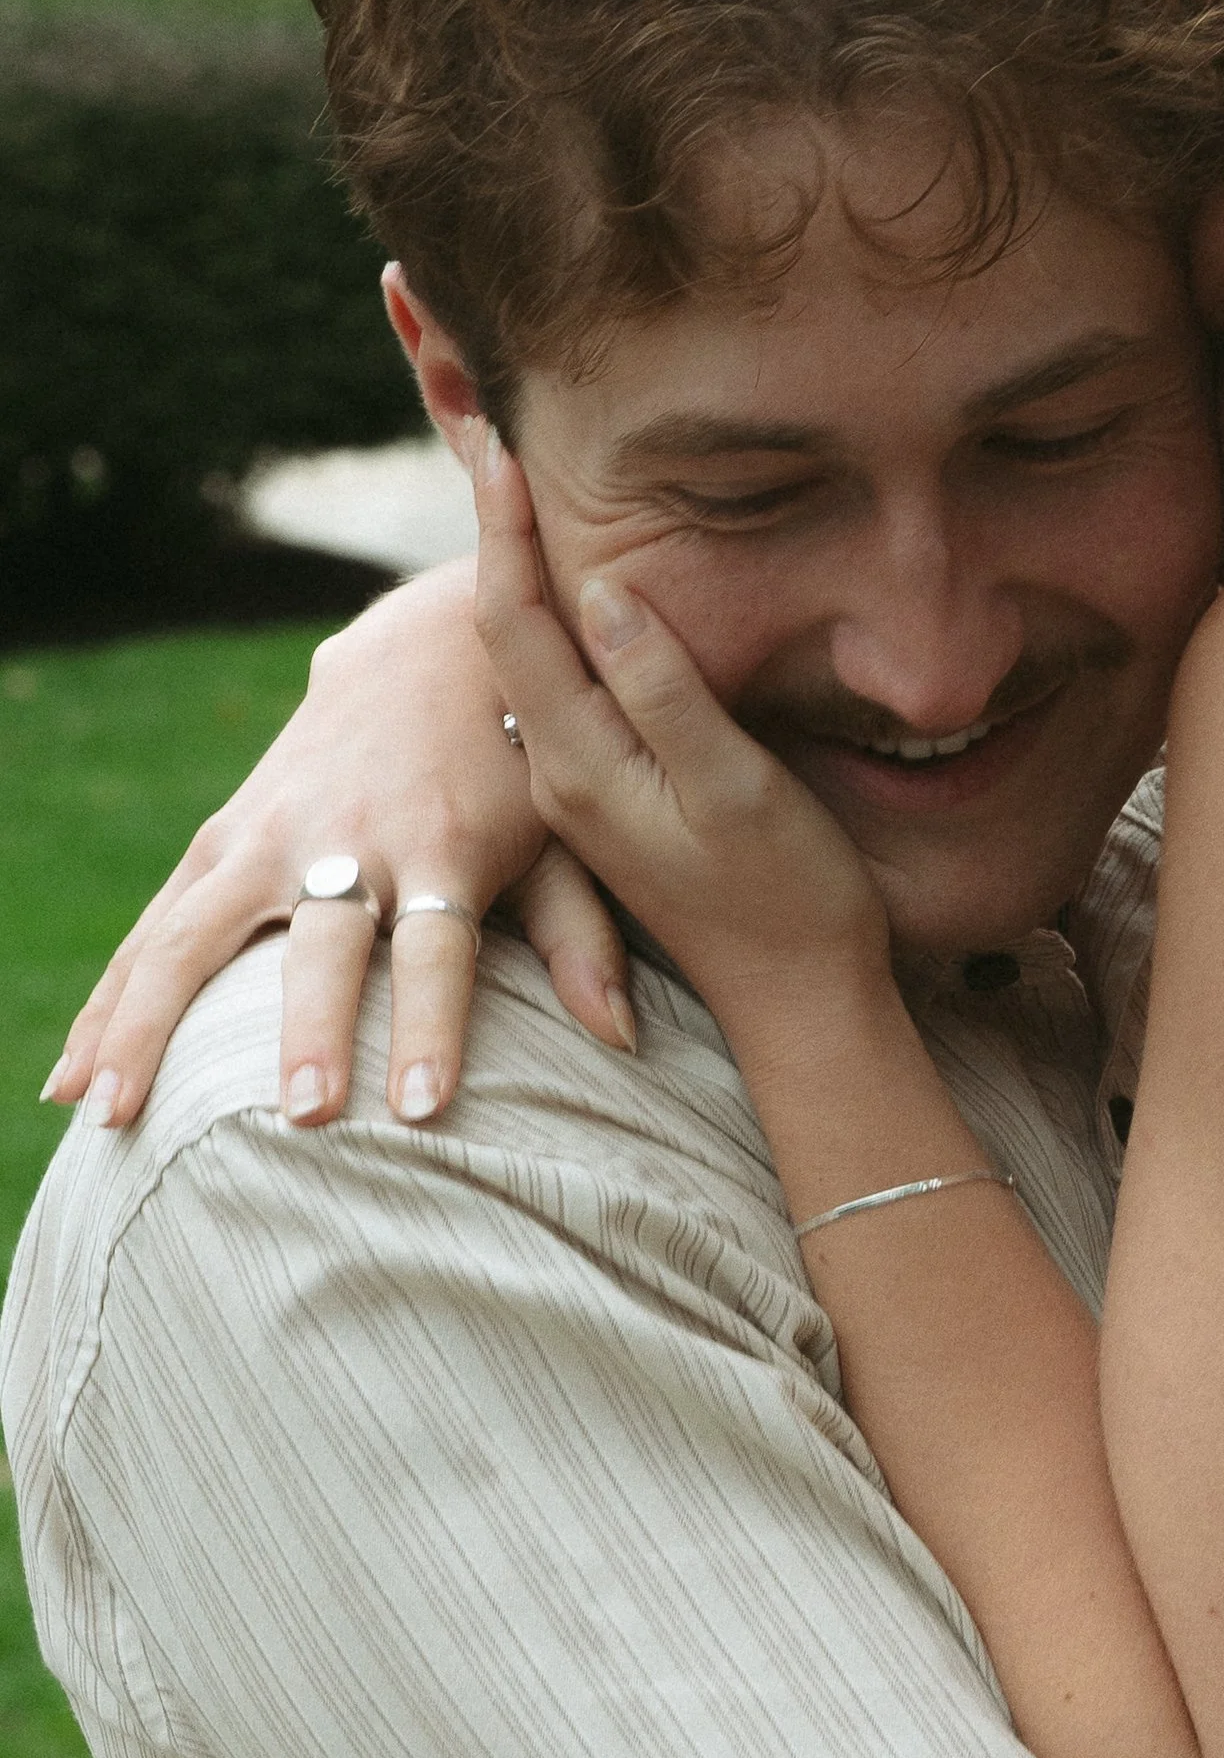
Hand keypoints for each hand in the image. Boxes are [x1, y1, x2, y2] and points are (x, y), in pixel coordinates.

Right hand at [46, 556, 635, 1131]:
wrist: (440, 641)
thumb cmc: (518, 756)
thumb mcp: (565, 827)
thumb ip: (583, 931)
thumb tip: (620, 1035)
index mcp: (441, 843)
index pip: (439, 950)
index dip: (432, 1025)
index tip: (424, 1108)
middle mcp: (344, 838)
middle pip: (317, 946)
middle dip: (309, 1029)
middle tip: (299, 1116)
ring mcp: (269, 835)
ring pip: (193, 935)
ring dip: (149, 1025)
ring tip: (109, 1117)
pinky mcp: (224, 839)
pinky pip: (153, 930)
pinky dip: (110, 1002)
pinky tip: (70, 1081)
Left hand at [474, 433, 892, 1018]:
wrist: (801, 1005)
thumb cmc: (788, 898)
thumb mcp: (734, 789)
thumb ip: (664, 691)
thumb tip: (604, 589)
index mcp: (577, 763)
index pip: (515, 619)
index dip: (502, 525)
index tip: (495, 437)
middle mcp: (558, 773)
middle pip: (505, 629)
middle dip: (493, 531)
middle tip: (476, 431)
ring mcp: (580, 792)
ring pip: (532, 660)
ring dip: (520, 574)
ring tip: (507, 489)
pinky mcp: (611, 803)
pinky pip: (565, 692)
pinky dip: (559, 626)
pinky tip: (570, 593)